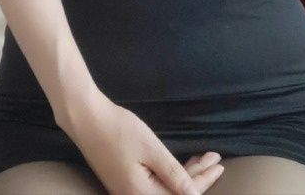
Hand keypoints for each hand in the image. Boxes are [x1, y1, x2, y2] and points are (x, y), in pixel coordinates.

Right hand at [60, 91, 223, 194]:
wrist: (85, 118)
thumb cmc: (119, 130)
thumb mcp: (151, 149)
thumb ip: (174, 175)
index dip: (203, 182)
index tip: (219, 165)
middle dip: (198, 177)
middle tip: (215, 159)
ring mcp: (127, 192)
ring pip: (165, 189)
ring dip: (186, 175)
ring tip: (204, 158)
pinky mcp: (124, 182)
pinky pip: (154, 184)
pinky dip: (171, 174)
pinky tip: (183, 164)